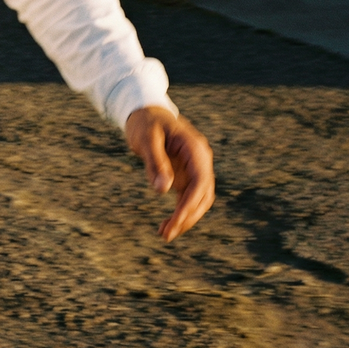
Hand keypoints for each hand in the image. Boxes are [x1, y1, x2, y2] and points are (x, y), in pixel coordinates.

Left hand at [125, 106, 213, 242]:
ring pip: (198, 200)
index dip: (190, 205)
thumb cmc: (145, 123)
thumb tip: (163, 191)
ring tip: (164, 233)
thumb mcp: (146, 138)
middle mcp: (200, 160)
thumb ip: (155, 162)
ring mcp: (195, 168)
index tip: (175, 221)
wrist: (146, 113)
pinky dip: (180, 212)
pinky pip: (188, 197)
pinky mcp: (187, 175)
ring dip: (185, 218)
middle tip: (166, 234)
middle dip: (187, 217)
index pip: (200, 183)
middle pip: (203, 195)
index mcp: (195, 148)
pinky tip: (167, 224)